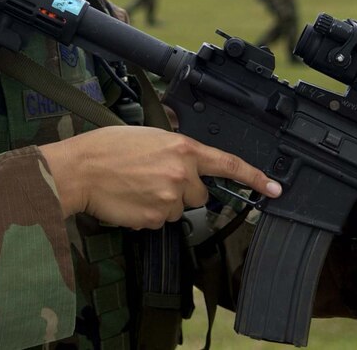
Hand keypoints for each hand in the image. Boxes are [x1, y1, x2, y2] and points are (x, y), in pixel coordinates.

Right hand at [41, 126, 281, 228]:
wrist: (82, 169)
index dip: (254, 177)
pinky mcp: (155, 219)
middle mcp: (181, 174)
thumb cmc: (109, 147)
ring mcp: (169, 199)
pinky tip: (131, 198)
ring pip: (178, 208)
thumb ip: (176, 146)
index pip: (227, 164)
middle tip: (154, 177)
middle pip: (199, 193)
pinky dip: (148, 213)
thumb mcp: (150, 134)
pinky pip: (160, 221)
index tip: (274, 187)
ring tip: (137, 185)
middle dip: (183, 189)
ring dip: (163, 201)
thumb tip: (187, 156)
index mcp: (183, 149)